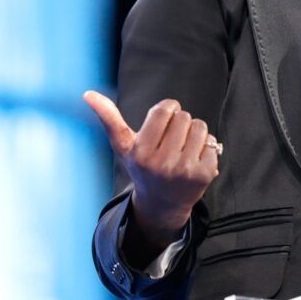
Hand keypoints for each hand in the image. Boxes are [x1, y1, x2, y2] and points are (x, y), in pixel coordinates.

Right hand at [85, 90, 219, 251]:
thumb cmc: (142, 168)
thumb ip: (109, 119)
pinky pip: (212, 142)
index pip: (163, 110)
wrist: (162, 204)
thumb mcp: (123, 146)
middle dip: (180, 122)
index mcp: (141, 152)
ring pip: (200, 127)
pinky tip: (194, 158)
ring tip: (184, 146)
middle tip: (173, 138)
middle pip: (184, 117)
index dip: (169, 108)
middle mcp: (162, 163)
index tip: (166, 116)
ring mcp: (184, 170)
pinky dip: (206, 146)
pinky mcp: (203, 174)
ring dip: (195, 132)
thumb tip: (88, 94)